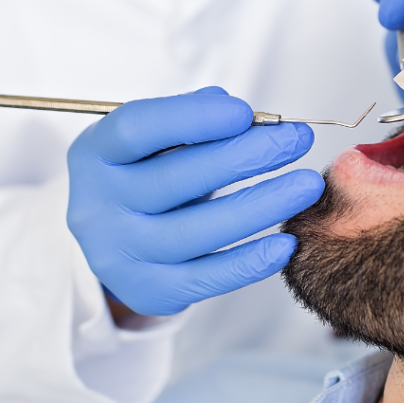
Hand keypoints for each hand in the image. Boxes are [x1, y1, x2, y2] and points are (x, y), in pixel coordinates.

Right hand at [67, 87, 324, 315]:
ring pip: (195, 232)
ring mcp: (117, 253)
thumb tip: (248, 118)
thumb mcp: (159, 136)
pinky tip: (285, 243)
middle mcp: (97, 203)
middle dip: (245, 157)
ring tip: (306, 185)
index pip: (138, 128)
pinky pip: (203, 279)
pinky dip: (248, 263)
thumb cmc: (150, 168)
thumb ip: (197, 117)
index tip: (245, 112)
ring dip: (260, 207)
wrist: (118, 231)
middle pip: (175, 180)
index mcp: (97, 151)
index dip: (192, 118)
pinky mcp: (146, 290)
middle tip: (297, 140)